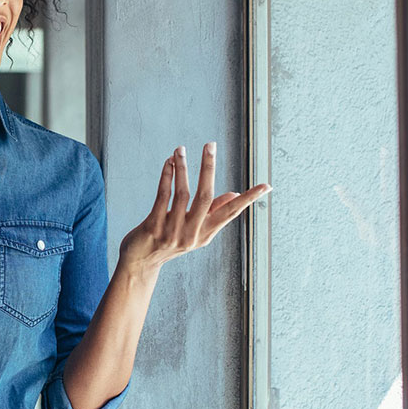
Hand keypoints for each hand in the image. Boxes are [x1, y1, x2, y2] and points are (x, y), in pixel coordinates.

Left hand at [117, 143, 271, 275]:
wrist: (141, 264)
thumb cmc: (169, 241)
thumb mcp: (195, 231)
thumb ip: (213, 213)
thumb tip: (235, 195)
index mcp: (206, 233)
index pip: (232, 213)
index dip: (249, 199)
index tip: (267, 186)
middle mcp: (192, 234)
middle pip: (206, 197)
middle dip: (208, 168)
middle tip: (211, 145)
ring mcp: (173, 232)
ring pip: (182, 194)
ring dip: (183, 168)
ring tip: (181, 149)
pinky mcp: (154, 228)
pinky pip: (162, 197)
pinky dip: (166, 177)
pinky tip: (169, 163)